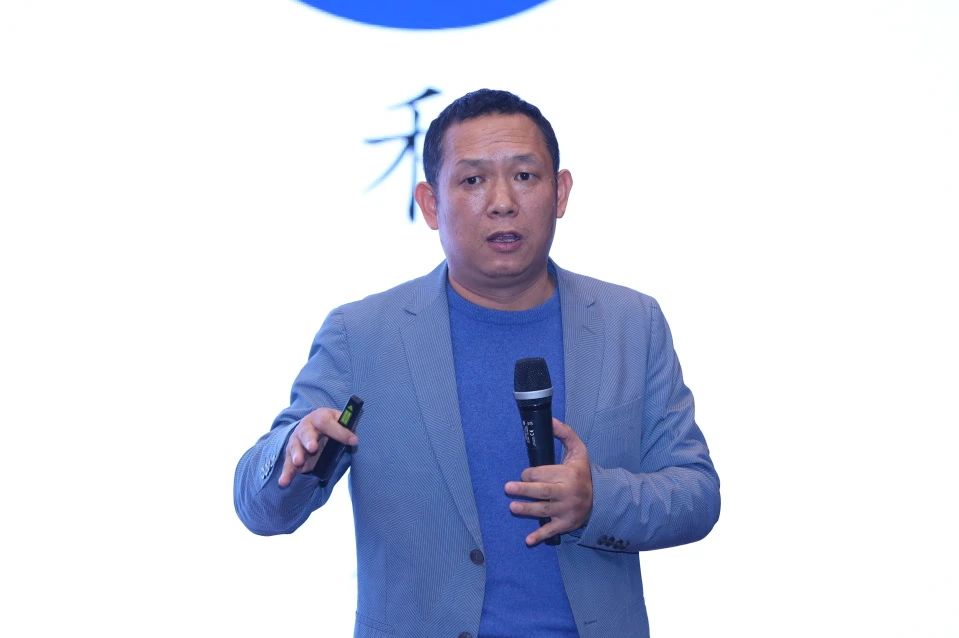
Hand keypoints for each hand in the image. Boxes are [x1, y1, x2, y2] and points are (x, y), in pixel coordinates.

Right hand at [278, 407, 357, 486]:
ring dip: (297, 455)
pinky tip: (284, 482)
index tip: (353, 441)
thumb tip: (354, 439)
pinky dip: (287, 473)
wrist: (312, 424)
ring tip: (299, 462)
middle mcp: (306, 427)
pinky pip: (288, 464)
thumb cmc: (330, 424)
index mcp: (320, 417)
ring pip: (295, 447)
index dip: (340, 431)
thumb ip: (346, 428)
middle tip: (313, 448)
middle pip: (306, 433)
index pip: (328, 422)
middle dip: (309, 440)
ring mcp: (296, 440)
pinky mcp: (291, 454)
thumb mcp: (338, 421)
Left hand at [505, 418, 592, 545]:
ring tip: (512, 508)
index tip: (525, 474)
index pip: (544, 473)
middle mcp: (568, 493)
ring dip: (527, 510)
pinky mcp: (566, 524)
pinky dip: (540, 536)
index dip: (530, 473)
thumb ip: (564, 434)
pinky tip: (527, 540)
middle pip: (543, 491)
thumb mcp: (578, 450)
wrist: (600, 499)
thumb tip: (549, 420)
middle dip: (525, 490)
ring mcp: (567, 510)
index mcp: (569, 474)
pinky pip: (552, 531)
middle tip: (508, 488)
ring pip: (544, 510)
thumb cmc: (582, 472)